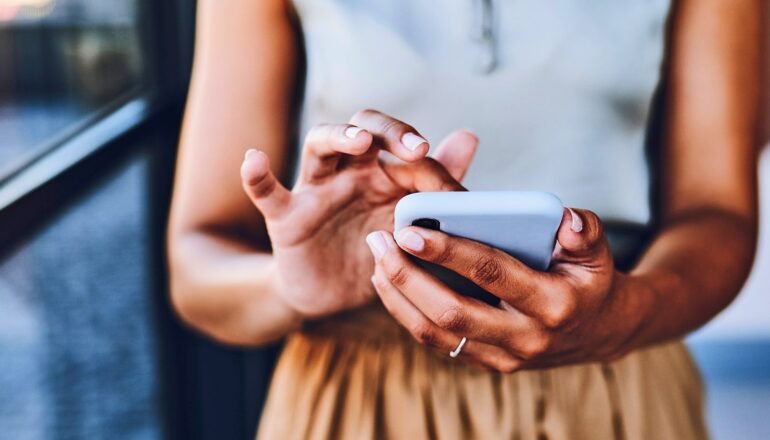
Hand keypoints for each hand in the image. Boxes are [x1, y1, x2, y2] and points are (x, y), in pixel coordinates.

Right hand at [241, 109, 477, 317]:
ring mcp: (316, 191)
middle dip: (389, 132)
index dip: (429, 161)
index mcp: (383, 172)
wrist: (334, 296)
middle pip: (363, 129)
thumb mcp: (410, 224)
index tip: (453, 190)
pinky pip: (267, 192)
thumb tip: (468, 136)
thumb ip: (436, 182)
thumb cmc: (377, 252)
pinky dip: (257, 176)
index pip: (404, 146)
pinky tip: (254, 159)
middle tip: (417, 149)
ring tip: (357, 141)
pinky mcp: (287, 218)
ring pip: (320, 146)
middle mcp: (350, 171)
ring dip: (337, 137)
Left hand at [367, 208, 648, 371]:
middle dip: (407, 276)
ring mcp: (503, 357)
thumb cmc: (588, 279)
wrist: (598, 332)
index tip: (409, 230)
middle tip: (379, 240)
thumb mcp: (597, 250)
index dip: (449, 252)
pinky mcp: (486, 363)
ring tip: (376, 259)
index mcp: (552, 303)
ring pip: (437, 333)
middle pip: (452, 312)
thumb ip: (585, 230)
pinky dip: (408, 314)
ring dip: (399, 296)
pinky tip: (389, 283)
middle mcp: (525, 337)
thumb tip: (567, 220)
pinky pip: (438, 343)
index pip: (492, 274)